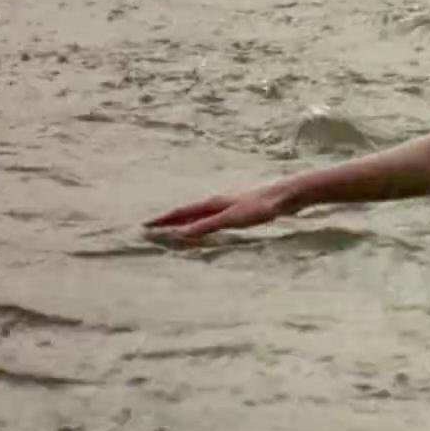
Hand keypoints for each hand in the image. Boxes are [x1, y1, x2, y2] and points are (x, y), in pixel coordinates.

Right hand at [144, 184, 293, 241]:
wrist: (285, 196)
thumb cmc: (260, 207)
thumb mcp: (230, 219)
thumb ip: (206, 226)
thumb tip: (178, 234)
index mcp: (211, 204)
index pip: (181, 213)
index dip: (163, 220)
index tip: (145, 226)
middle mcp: (216, 202)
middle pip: (187, 213)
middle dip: (168, 220)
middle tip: (151, 227)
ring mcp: (227, 205)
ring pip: (199, 214)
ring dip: (184, 221)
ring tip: (173, 227)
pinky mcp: (239, 210)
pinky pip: (212, 217)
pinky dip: (200, 223)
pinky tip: (207, 226)